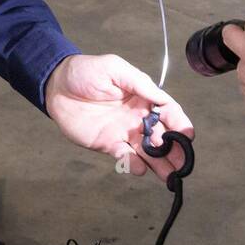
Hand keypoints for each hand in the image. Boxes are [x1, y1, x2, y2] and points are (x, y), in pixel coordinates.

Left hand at [45, 53, 193, 182]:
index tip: (188, 135)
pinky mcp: (108, 144)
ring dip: (159, 163)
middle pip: (162, 136)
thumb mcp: (115, 68)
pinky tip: (141, 169)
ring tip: (171, 176)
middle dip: (175, 150)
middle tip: (184, 164)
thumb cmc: (86, 72)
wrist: (56, 85)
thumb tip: (162, 98)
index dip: (180, 123)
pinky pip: (124, 156)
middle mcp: (138, 117)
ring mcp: (124, 132)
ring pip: (147, 151)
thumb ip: (139, 82)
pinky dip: (133, 164)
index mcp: (143, 98)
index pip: (168, 112)